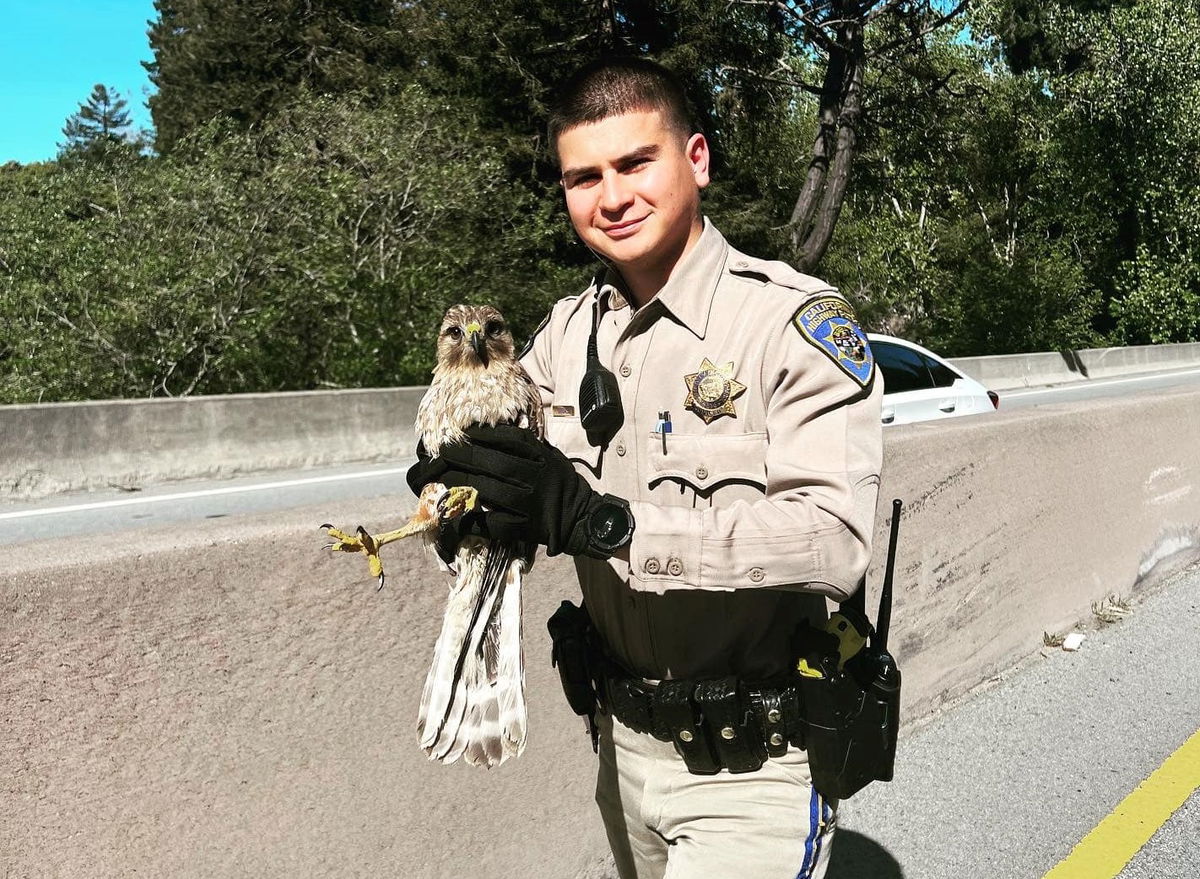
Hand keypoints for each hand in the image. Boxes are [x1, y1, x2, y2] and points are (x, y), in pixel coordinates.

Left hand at [406, 424, 605, 556]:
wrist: (584, 518)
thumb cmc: (560, 483)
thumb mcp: (549, 455)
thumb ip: (524, 445)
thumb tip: (485, 431)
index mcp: (541, 456)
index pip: (505, 439)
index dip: (479, 436)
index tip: (458, 433)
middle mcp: (536, 476)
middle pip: (491, 463)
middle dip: (461, 457)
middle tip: (439, 454)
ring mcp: (531, 503)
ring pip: (488, 491)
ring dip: (459, 485)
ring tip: (437, 480)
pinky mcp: (527, 528)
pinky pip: (494, 524)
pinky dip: (473, 521)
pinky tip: (455, 516)